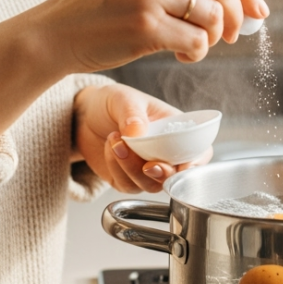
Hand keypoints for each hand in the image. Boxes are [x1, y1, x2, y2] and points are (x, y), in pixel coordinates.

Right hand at [0, 0, 264, 141]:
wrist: (54, 33)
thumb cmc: (99, 12)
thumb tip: (234, 2)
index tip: (259, 10)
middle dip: (236, 17)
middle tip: (232, 37)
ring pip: (212, 16)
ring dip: (214, 38)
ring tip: (195, 46)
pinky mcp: (145, 27)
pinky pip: (196, 41)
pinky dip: (198, 52)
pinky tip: (183, 54)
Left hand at [73, 83, 211, 193]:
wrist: (84, 115)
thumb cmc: (112, 102)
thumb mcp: (123, 98)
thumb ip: (132, 113)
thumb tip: (138, 132)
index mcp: (175, 131)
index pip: (198, 152)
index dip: (196, 163)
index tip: (183, 166)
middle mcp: (165, 154)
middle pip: (175, 176)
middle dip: (161, 173)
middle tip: (147, 163)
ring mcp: (146, 169)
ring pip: (150, 185)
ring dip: (132, 167)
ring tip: (115, 140)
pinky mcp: (126, 179)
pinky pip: (126, 185)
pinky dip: (116, 168)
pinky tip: (110, 147)